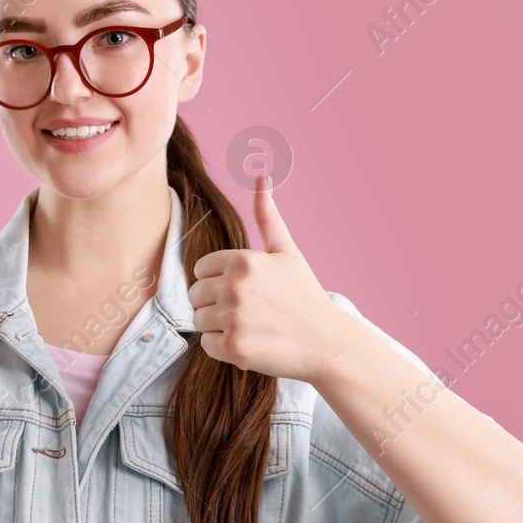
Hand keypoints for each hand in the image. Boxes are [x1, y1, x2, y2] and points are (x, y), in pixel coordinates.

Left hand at [187, 175, 340, 381]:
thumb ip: (267, 216)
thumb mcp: (287, 252)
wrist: (327, 343)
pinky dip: (223, 348)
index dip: (218, 281)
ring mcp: (234, 318)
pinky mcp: (233, 347)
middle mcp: (235, 287)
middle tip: (247, 312)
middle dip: (215, 304)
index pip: (201, 269)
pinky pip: (206, 345)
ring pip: (198, 320)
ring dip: (218, 326)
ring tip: (249, 326)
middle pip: (195, 295)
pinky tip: (249, 342)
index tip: (243, 291)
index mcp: (244, 261)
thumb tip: (262, 174)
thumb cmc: (305, 296)